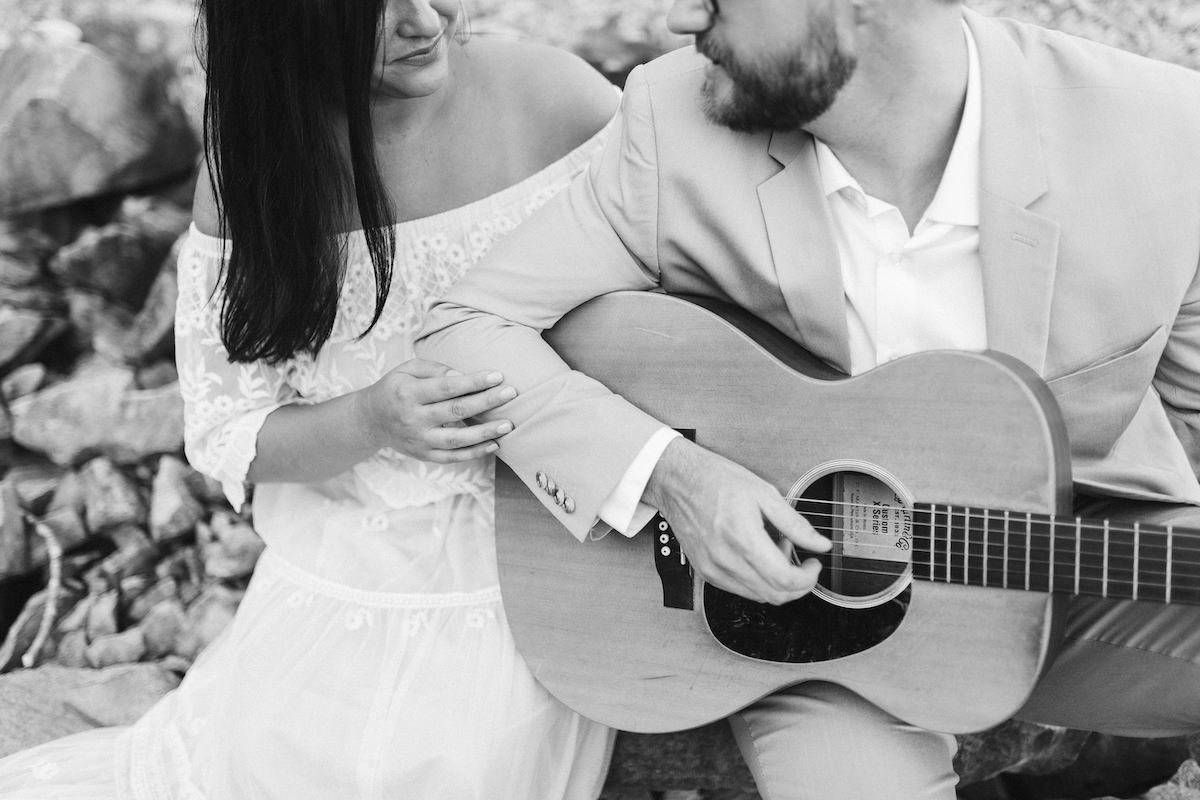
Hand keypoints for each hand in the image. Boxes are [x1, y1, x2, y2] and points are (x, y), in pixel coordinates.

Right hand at [355, 359, 516, 462]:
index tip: (498, 376)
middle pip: (456, 411)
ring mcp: (419, 440)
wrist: (371, 420)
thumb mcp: (407, 370)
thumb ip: (434, 369)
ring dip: (485, 432)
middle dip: (486, 402)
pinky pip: (453, 457)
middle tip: (512, 393)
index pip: (447, 387)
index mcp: (408, 393)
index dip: (474, 382)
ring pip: (457, 439)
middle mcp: (413, 418)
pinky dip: (475, 452)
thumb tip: (462, 375)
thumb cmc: (396, 388)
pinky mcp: (424, 455)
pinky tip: (494, 444)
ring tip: (508, 424)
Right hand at [643, 438, 829, 604]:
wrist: (678, 481)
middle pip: (774, 595)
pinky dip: (757, 581)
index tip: (813, 565)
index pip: (784, 579)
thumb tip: (820, 544)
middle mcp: (725, 560)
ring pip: (759, 597)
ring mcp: (713, 570)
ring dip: (776, 582)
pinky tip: (757, 556)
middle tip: (800, 559)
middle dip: (797, 584)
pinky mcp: (705, 573)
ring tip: (774, 550)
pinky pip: (740, 590)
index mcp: (743, 538)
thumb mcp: (764, 493)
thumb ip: (795, 524)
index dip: (807, 577)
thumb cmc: (716, 480)